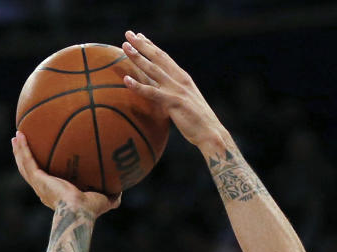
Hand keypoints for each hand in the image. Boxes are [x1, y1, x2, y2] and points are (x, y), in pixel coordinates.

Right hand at [12, 132, 119, 216]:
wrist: (79, 212)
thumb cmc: (91, 211)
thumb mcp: (105, 199)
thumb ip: (113, 194)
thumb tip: (122, 187)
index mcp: (55, 195)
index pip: (46, 180)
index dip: (42, 170)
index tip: (43, 159)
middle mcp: (44, 190)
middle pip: (31, 171)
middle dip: (26, 157)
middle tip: (23, 144)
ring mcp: (39, 185)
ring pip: (25, 165)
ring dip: (19, 150)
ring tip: (16, 136)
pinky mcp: (38, 179)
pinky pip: (27, 160)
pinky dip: (22, 148)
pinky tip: (20, 135)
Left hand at [121, 31, 225, 149]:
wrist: (210, 133)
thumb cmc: (198, 122)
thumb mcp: (186, 102)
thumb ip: (174, 94)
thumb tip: (161, 94)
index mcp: (183, 78)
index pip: (164, 57)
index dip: (151, 46)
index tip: (139, 36)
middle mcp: (179, 79)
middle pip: (158, 57)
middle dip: (142, 44)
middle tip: (128, 33)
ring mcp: (176, 90)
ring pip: (153, 70)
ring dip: (138, 57)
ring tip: (125, 47)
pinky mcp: (173, 102)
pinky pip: (151, 93)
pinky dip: (138, 86)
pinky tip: (126, 80)